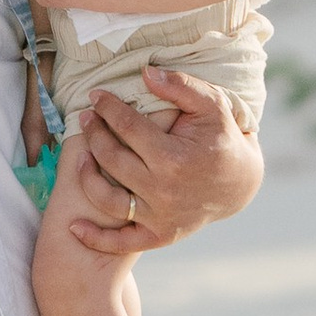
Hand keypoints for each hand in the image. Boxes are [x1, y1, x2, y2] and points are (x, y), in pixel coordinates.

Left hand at [62, 65, 262, 258]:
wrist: (241, 185)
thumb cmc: (223, 140)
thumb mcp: (212, 106)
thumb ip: (181, 86)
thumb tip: (146, 72)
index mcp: (174, 157)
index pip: (128, 128)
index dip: (108, 108)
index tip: (96, 96)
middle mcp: (163, 190)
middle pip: (112, 160)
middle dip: (94, 135)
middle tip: (86, 119)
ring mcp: (160, 217)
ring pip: (107, 199)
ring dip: (86, 178)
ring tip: (80, 157)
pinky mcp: (158, 235)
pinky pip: (120, 243)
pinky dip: (95, 239)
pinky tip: (74, 227)